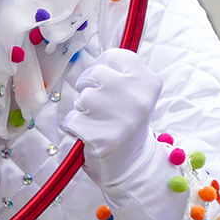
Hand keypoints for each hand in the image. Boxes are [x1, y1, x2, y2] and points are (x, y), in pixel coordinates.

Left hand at [64, 48, 161, 186]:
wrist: (132, 164)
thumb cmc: (126, 118)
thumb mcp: (134, 90)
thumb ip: (117, 70)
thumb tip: (91, 59)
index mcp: (149, 82)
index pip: (113, 56)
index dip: (105, 70)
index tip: (111, 85)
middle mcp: (138, 98)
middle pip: (93, 74)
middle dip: (89, 87)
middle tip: (102, 106)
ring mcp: (120, 119)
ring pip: (81, 97)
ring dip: (82, 109)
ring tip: (98, 121)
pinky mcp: (101, 139)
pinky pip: (71, 120)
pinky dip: (74, 127)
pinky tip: (89, 134)